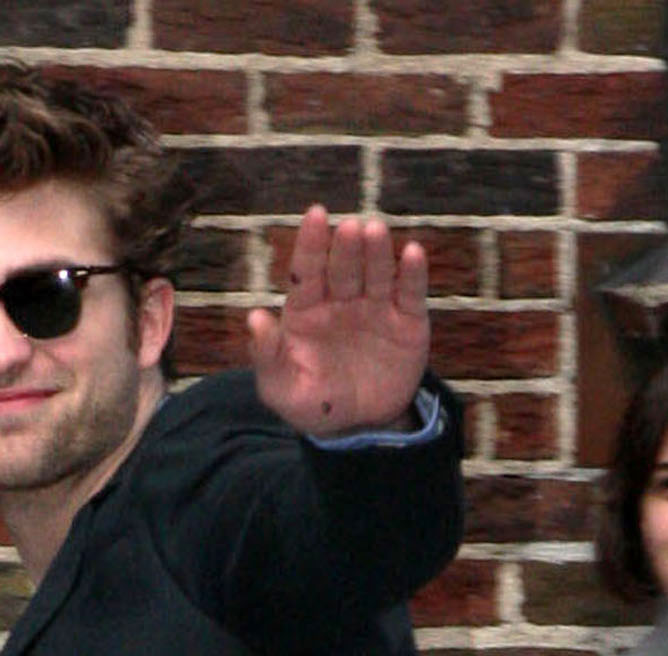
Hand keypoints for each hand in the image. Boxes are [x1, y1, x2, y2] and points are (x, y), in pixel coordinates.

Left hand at [250, 204, 429, 435]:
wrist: (360, 428)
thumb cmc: (314, 403)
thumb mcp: (282, 389)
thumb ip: (267, 356)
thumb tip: (254, 318)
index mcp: (308, 309)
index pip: (307, 271)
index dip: (310, 243)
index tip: (315, 214)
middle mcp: (342, 300)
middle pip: (344, 267)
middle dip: (346, 248)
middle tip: (350, 229)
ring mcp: (376, 307)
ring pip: (377, 272)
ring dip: (377, 252)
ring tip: (374, 231)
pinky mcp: (408, 321)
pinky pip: (411, 293)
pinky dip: (413, 274)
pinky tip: (413, 253)